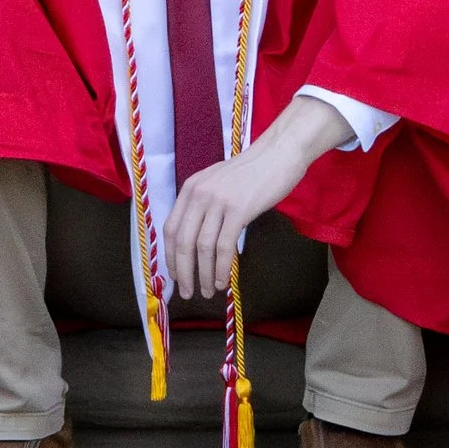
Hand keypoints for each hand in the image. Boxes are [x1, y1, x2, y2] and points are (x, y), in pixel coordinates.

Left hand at [164, 93, 348, 300]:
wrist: (278, 155)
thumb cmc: (251, 172)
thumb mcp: (217, 183)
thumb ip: (203, 205)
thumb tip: (195, 240)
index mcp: (190, 188)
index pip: (170, 228)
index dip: (171, 256)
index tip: (176, 276)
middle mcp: (199, 194)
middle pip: (182, 241)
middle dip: (183, 272)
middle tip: (187, 293)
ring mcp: (218, 201)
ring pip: (202, 248)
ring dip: (203, 275)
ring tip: (208, 291)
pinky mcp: (239, 210)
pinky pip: (224, 247)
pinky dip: (221, 268)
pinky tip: (223, 281)